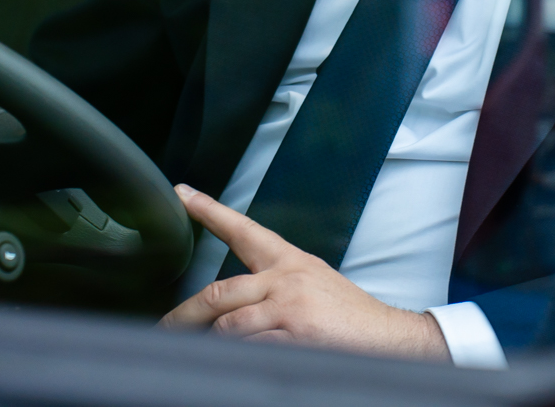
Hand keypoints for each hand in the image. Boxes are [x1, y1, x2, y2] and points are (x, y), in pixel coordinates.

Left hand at [159, 184, 451, 360]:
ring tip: (218, 354)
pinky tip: (250, 361)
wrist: (389, 338)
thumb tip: (229, 308)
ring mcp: (290, 305)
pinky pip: (250, 348)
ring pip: (229, 326)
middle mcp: (286, 277)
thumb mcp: (312, 286)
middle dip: (185, 314)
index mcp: (289, 261)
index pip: (242, 230)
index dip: (209, 210)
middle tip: (166, 326)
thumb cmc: (349, 318)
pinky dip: (244, 357)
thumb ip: (271, 288)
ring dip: (220, 344)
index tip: (182, 193)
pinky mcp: (296, 332)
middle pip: (219, 291)